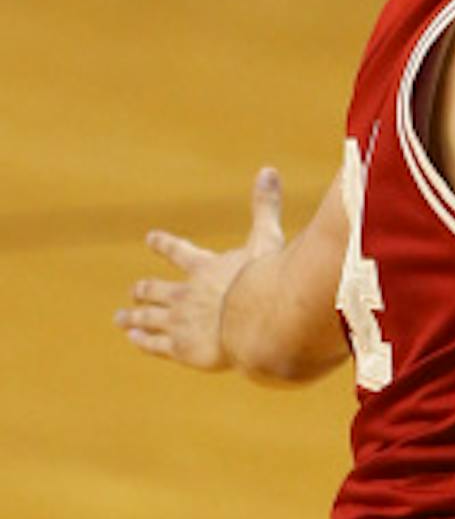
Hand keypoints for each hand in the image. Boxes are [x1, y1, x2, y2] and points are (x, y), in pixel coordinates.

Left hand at [115, 168, 286, 370]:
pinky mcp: (181, 348)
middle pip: (156, 290)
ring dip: (134, 317)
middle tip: (134, 290)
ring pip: (149, 318)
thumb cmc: (263, 279)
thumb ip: (265, 208)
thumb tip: (268, 170)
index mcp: (204, 268)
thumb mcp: (266, 239)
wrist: (255, 320)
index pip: (179, 252)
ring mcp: (180, 322)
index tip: (150, 238)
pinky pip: (155, 344)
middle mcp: (186, 294)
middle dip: (144, 290)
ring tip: (121, 318)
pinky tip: (134, 339)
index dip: (164, 245)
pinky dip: (143, 340)